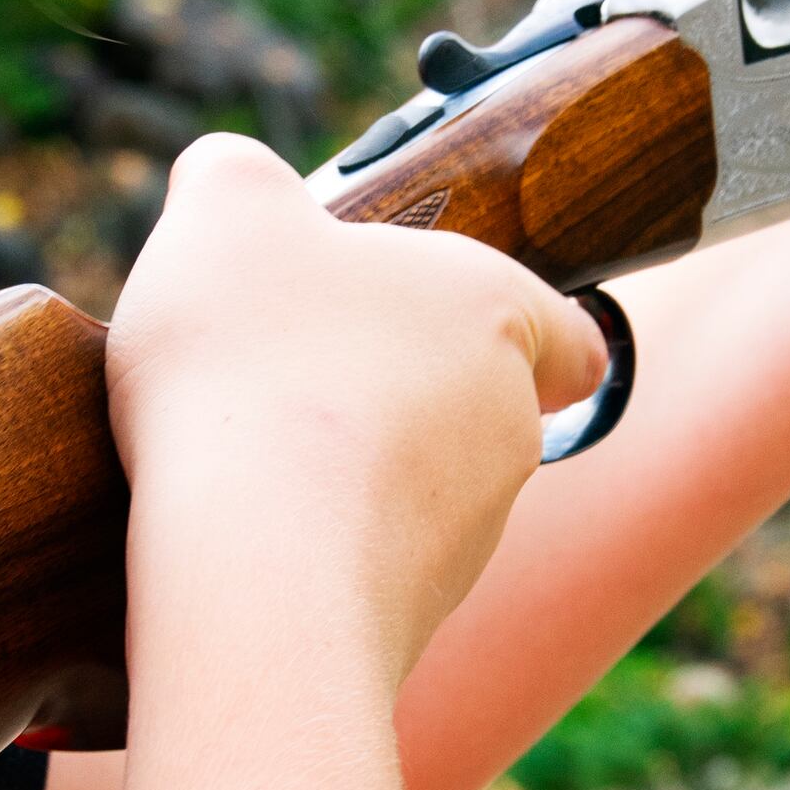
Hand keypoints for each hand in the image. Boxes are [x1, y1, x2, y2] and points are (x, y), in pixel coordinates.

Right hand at [106, 136, 610, 685]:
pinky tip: (241, 534)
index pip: (566, 329)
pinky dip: (315, 548)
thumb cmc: (257, 366)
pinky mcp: (416, 614)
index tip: (449, 330)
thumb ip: (233, 175)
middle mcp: (508, 425)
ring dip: (348, 474)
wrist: (258, 566)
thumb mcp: (223, 213)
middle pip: (474, 405)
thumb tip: (228, 176)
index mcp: (493, 310)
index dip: (522, 328)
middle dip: (393, 396)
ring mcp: (470, 531)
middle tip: (289, 379)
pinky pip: (369, 568)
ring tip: (245, 459)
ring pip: (423, 491)